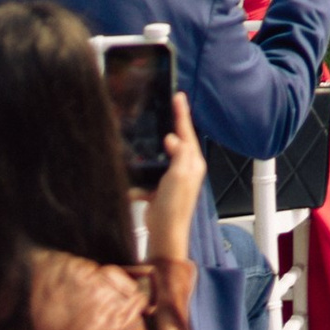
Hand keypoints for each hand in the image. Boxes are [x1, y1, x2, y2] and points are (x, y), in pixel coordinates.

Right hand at [144, 90, 206, 262]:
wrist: (164, 233)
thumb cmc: (175, 206)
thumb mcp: (180, 174)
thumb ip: (179, 153)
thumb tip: (173, 138)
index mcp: (193, 162)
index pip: (187, 132)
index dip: (182, 113)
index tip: (178, 95)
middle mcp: (185, 168)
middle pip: (177, 141)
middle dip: (171, 125)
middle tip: (166, 106)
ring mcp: (173, 178)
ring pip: (163, 155)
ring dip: (155, 146)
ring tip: (150, 130)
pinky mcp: (160, 188)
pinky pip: (151, 173)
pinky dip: (143, 170)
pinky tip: (135, 165)